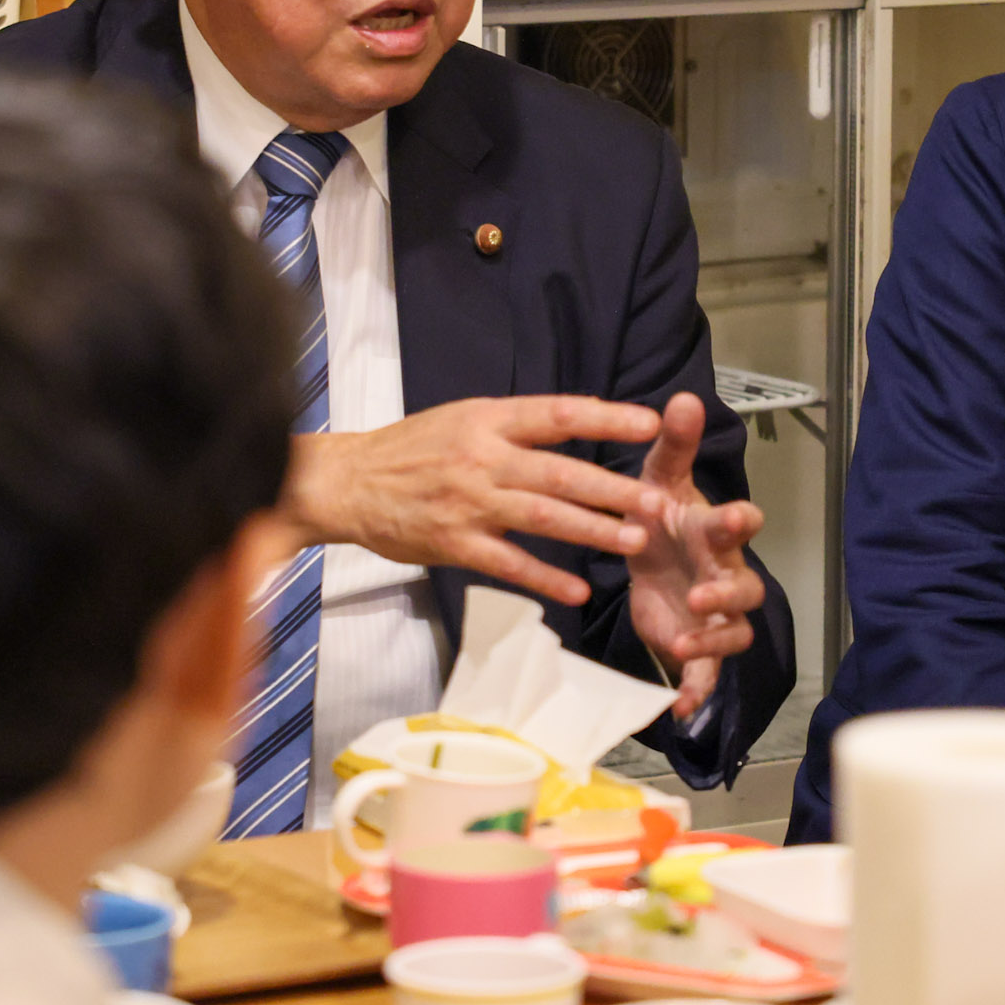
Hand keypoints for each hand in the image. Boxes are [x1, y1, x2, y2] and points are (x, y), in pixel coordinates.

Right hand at [283, 396, 667, 605]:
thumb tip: (571, 423)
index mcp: (487, 420)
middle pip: (559, 472)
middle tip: (655, 500)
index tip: (649, 424)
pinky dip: (545, 578)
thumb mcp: (461, 418)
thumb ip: (513, 426)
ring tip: (633, 540)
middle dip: (612, 488)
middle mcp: (482, 458)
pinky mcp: (454, 543)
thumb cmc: (409, 449)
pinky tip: (577, 589)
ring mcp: (469, 503)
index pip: (557, 414)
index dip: (606, 418)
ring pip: (542, 517)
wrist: (349, 482)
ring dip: (592, 530)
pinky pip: (508, 564)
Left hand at [627, 393, 766, 719]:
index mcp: (714, 531)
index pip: (740, 523)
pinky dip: (697, 691)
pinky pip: (707, 674)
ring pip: (734, 633)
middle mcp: (725, 573)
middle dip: (728, 592)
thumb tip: (683, 398)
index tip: (732, 518)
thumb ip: (673, 444)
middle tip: (701, 594)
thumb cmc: (662, 517)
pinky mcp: (698, 646)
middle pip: (746, 587)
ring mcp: (715, 614)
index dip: (739, 522)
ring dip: (713, 641)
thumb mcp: (659, 479)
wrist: (647, 560)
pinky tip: (679, 708)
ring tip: (684, 644)